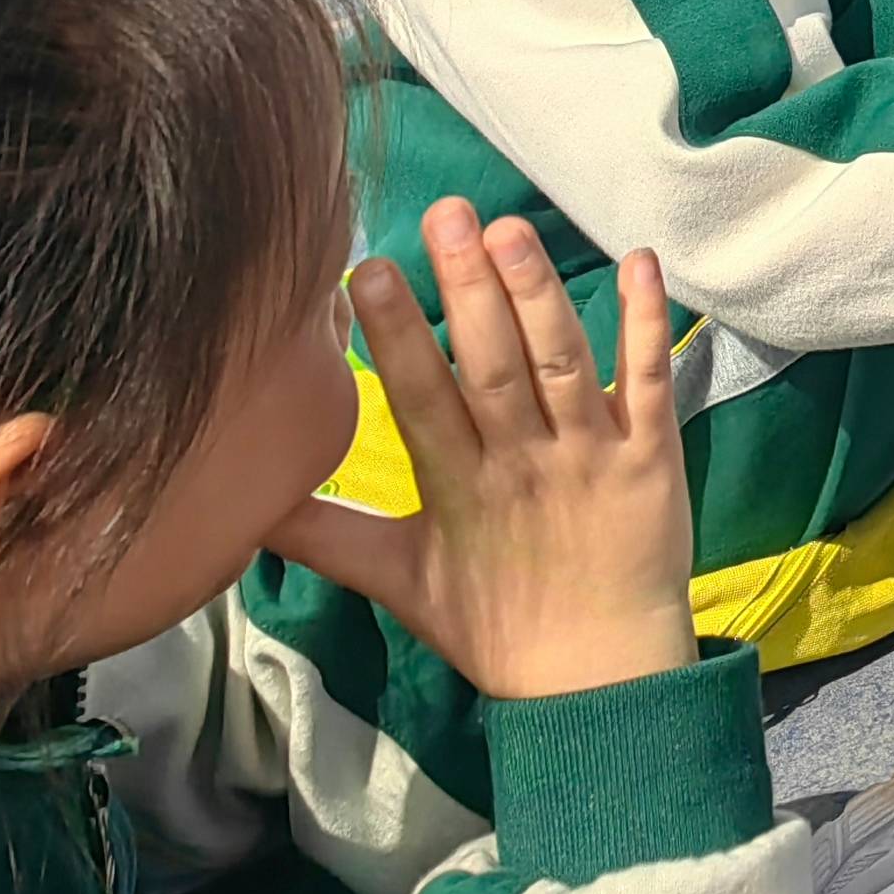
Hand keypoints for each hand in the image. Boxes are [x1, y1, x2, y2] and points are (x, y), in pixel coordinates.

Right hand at [267, 200, 697, 701]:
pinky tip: (640, 263)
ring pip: (562, 362)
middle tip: (449, 215)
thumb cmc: (493, 622)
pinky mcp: (651, 457)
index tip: (368, 270)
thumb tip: (241, 505)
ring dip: (539, 295)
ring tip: (511, 230)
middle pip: (492, 365)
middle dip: (468, 289)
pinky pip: (647, 381)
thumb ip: (325, 535)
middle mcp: (522, 462)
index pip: (419, 401)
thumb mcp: (399, 581)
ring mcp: (589, 456)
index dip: (395, 338)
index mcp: (457, 486)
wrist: (598, 678)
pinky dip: (645, 324)